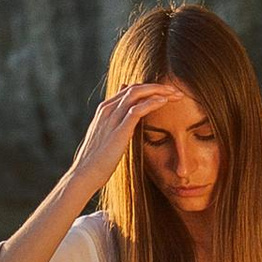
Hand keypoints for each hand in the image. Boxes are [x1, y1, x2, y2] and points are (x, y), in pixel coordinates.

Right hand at [67, 80, 195, 204]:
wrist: (85, 174)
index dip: (150, 89)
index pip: (130, 90)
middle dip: (158, 87)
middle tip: (177, 91)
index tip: (168, 94)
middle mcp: (107, 109)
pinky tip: (165, 102)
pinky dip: (152, 102)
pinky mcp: (119, 129)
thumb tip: (125, 116)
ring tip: (176, 94)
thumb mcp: (106, 137)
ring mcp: (112, 117)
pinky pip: (138, 109)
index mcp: (105, 110)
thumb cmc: (96, 160)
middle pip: (136, 88)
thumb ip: (115, 125)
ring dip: (159, 91)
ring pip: (138, 93)